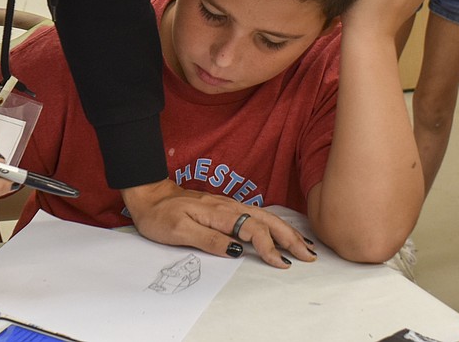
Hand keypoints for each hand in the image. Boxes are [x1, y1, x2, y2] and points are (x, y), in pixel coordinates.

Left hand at [121, 180, 315, 267]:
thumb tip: (236, 250)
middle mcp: (227, 207)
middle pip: (265, 221)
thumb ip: (209, 239)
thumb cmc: (160, 215)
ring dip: (285, 230)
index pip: (252, 230)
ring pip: (263, 216)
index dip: (269, 247)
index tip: (282, 264)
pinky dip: (272, 223)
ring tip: (304, 245)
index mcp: (218, 213)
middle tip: (309, 256)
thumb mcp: (179, 231)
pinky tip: (279, 230)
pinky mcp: (223, 208)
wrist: (148, 195)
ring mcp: (226, 206)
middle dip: (290, 237)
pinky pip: (254, 215)